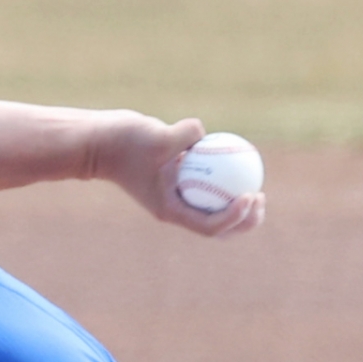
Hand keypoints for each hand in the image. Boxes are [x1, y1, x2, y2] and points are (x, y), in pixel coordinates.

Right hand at [89, 113, 264, 238]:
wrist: (101, 142)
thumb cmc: (125, 142)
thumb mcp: (154, 136)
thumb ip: (182, 134)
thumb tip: (204, 132)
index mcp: (170, 210)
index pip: (209, 225)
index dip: (234, 217)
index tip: (250, 196)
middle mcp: (175, 209)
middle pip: (217, 229)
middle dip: (244, 221)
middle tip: (260, 198)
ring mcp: (176, 198)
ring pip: (215, 212)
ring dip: (239, 208)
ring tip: (258, 191)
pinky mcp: (177, 183)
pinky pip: (208, 189)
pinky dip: (224, 183)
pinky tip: (240, 162)